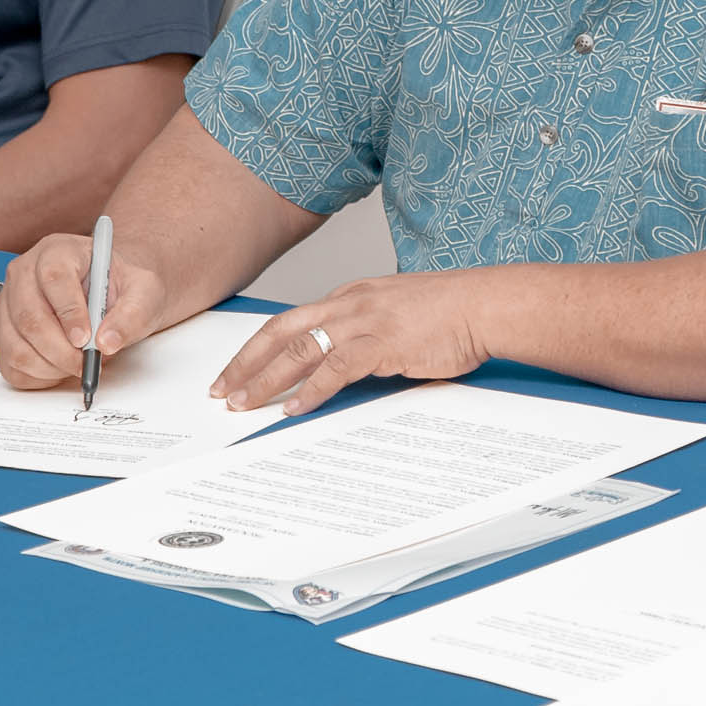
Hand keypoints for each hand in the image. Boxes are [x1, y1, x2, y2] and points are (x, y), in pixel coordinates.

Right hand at [0, 233, 164, 388]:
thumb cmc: (124, 288)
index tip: (87, 339)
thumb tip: (106, 342)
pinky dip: (38, 376)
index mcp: (59, 250)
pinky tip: (61, 367)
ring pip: (15, 345)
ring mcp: (9, 304)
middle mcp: (25, 273)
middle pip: (29, 316)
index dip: (69, 312)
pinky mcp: (4, 332)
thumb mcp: (144, 292)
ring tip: (78, 363)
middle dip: (60, 350)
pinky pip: (10, 365)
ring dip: (50, 366)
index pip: (53, 277)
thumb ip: (132, 314)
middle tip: (86, 363)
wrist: (113, 295)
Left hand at [210, 271, 495, 416]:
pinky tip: (293, 408)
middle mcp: (350, 304)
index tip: (236, 370)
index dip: (257, 347)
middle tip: (221, 391)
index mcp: (351, 296)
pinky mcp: (383, 342)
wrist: (485, 305)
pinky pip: (336, 368)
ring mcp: (365, 321)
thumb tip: (345, 369)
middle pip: (281, 331)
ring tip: (243, 405)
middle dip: (245, 362)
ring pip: (299, 349)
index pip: (291, 320)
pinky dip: (310, 390)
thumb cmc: (450, 314)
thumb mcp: (397, 318)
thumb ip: (367, 337)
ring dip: (266, 380)